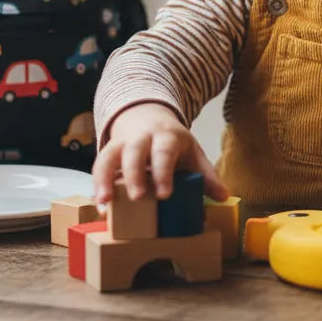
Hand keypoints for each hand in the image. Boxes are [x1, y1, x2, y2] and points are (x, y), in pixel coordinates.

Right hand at [91, 102, 229, 204]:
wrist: (147, 116)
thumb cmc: (172, 142)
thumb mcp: (192, 153)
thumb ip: (206, 175)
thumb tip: (224, 196)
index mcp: (166, 136)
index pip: (164, 152)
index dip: (163, 172)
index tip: (165, 194)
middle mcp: (141, 137)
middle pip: (134, 151)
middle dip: (134, 174)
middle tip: (137, 198)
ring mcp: (121, 143)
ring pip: (109, 156)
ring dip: (105, 179)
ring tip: (105, 203)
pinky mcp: (108, 151)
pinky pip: (99, 165)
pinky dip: (97, 184)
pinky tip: (100, 204)